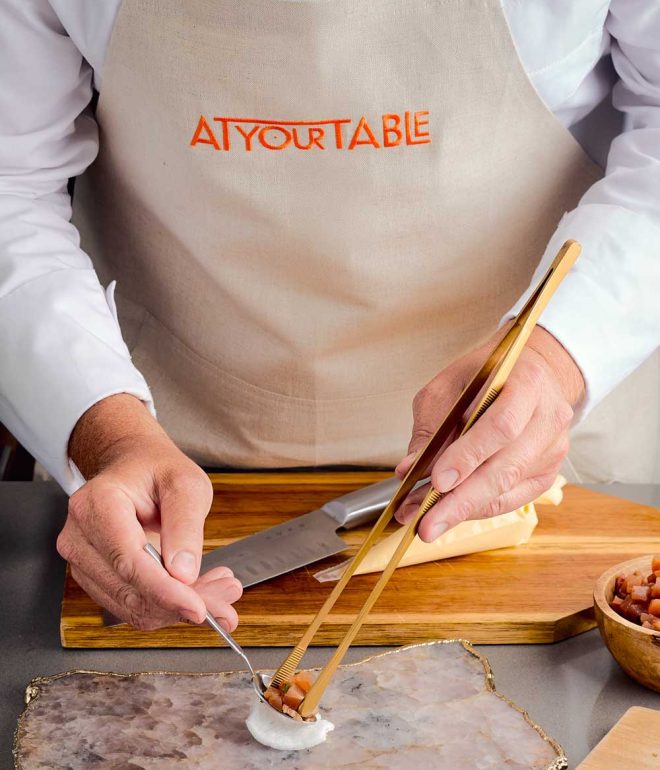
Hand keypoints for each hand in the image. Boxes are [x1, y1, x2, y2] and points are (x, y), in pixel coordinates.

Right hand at [57, 394, 241, 630]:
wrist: (134, 466)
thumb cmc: (157, 470)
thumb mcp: (186, 484)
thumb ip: (186, 526)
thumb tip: (184, 573)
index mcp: (97, 504)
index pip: (129, 561)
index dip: (165, 592)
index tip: (199, 608)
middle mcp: (79, 536)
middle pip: (130, 591)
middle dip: (182, 603)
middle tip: (227, 598)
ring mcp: (82, 561)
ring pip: (132, 607)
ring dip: (179, 608)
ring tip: (219, 590)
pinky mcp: (94, 579)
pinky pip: (132, 606)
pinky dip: (168, 606)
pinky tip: (197, 590)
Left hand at [394, 326, 583, 541]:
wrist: (535, 372)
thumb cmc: (488, 375)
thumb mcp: (450, 385)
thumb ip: (431, 425)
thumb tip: (410, 469)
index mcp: (528, 384)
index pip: (501, 426)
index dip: (469, 455)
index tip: (437, 481)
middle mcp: (548, 419)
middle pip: (506, 468)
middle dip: (462, 500)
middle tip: (426, 524)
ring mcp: (552, 450)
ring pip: (508, 490)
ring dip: (463, 510)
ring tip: (426, 523)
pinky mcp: (547, 473)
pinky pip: (511, 499)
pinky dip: (477, 509)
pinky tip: (449, 514)